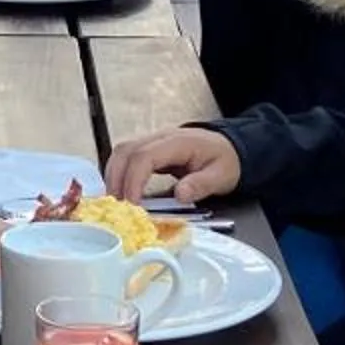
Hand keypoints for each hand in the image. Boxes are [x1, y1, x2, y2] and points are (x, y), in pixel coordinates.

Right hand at [103, 125, 241, 205]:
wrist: (231, 148)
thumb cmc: (226, 160)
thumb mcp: (222, 176)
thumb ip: (201, 184)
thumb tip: (179, 194)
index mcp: (178, 142)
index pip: (145, 156)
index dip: (133, 181)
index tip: (131, 204)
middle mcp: (161, 137)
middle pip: (125, 151)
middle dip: (116, 179)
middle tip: (116, 207)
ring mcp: (153, 141)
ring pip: (121, 152)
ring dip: (113, 176)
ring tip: (115, 202)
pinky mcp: (150, 149)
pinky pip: (126, 157)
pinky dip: (118, 174)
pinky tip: (120, 192)